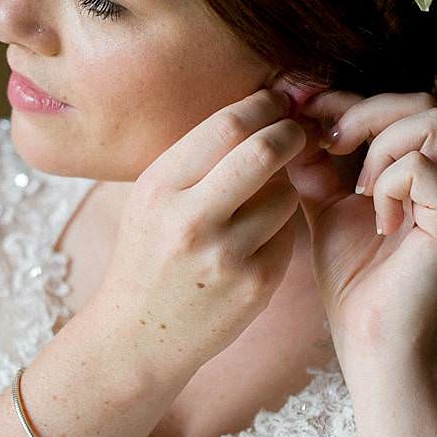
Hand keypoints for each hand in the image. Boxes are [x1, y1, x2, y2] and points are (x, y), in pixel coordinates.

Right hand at [85, 89, 310, 382]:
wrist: (138, 335)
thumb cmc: (151, 254)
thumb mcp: (154, 199)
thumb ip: (199, 158)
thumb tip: (264, 105)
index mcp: (159, 188)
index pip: (227, 126)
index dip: (264, 104)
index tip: (279, 101)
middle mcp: (189, 219)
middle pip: (264, 151)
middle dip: (291, 133)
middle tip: (297, 131)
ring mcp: (224, 255)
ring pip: (286, 194)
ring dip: (285, 187)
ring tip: (261, 199)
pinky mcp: (256, 283)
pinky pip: (289, 234)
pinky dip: (280, 229)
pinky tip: (256, 241)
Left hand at [276, 86, 436, 363]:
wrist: (369, 335)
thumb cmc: (353, 276)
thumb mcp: (325, 203)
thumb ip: (317, 161)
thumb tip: (293, 115)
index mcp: (429, 167)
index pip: (400, 104)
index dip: (348, 100)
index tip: (306, 114)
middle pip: (422, 101)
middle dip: (365, 113)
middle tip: (330, 146)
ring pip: (430, 121)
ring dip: (380, 146)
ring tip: (360, 188)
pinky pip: (421, 167)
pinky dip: (388, 184)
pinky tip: (378, 217)